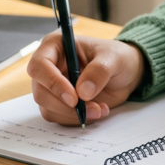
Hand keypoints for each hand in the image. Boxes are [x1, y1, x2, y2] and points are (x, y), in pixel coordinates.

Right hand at [26, 33, 145, 125]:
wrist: (125, 73)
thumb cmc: (116, 57)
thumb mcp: (114, 58)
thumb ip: (99, 71)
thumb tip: (83, 92)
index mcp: (55, 45)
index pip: (39, 65)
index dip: (53, 83)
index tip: (74, 98)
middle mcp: (48, 66)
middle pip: (41, 92)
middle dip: (66, 106)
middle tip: (93, 108)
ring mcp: (51, 86)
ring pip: (48, 108)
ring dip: (74, 114)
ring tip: (100, 109)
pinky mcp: (58, 102)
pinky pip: (58, 117)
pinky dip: (77, 119)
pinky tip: (96, 111)